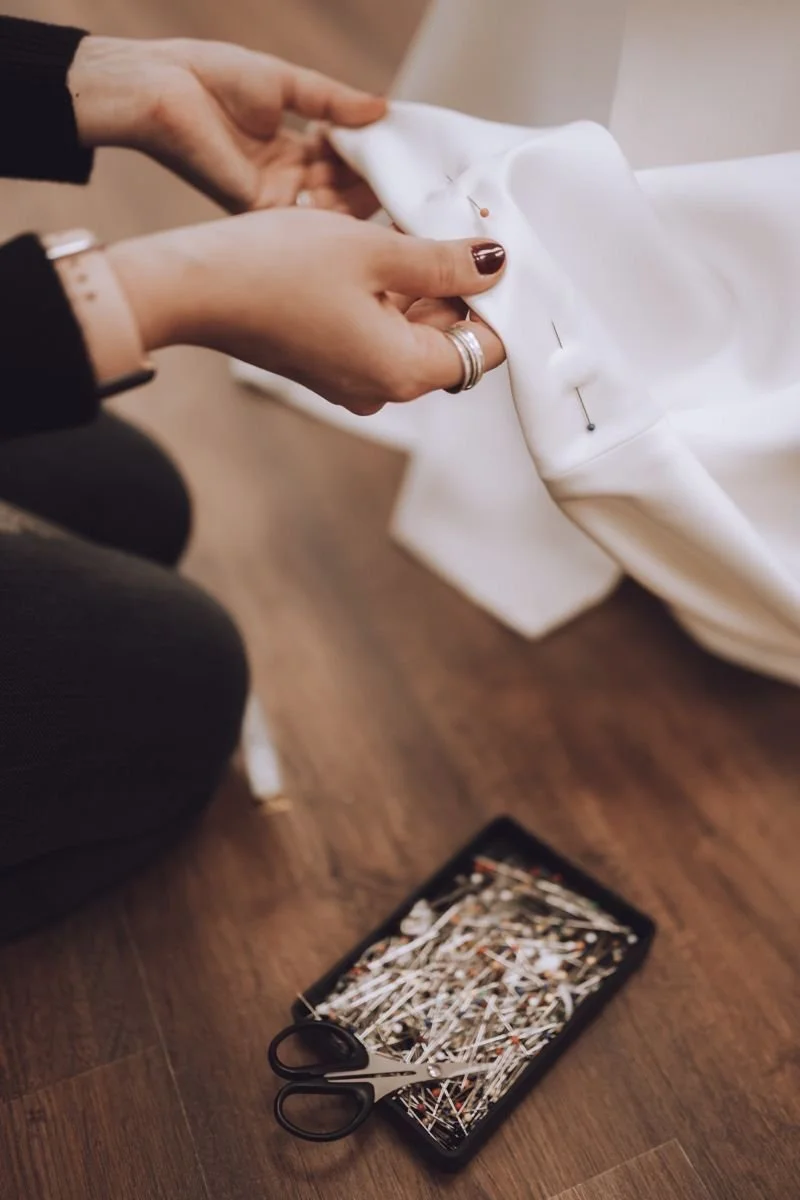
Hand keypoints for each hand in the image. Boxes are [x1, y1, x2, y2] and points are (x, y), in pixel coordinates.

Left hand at [69, 37, 384, 214]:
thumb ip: (334, 102)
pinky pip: (310, 219)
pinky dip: (339, 208)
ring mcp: (275, 199)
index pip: (345, 164)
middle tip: (403, 169)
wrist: (162, 89)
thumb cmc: (212, 77)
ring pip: (333, 210)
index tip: (402, 148)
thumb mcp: (289, 83)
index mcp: (291, 151)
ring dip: (361, 193)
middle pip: (345, 192)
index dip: (373, 157)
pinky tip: (362, 191)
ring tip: (386, 176)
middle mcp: (286, 181)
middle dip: (374, 180)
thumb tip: (382, 110)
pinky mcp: (261, 210)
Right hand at [107, 209, 506, 412]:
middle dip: (461, 289)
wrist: (192, 289)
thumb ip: (443, 261)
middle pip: (450, 343)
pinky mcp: (328, 365)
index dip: (500, 302)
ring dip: (423, 286)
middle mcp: (383, 391)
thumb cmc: (275, 270)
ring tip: (417, 227)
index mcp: (404, 373)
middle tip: (461, 225)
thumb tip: (494, 262)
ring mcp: (353, 382)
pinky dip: (388, 296)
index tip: (499, 255)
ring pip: (412, 333)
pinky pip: (377, 332)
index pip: (486, 350)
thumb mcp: (374, 251)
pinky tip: (381, 249)